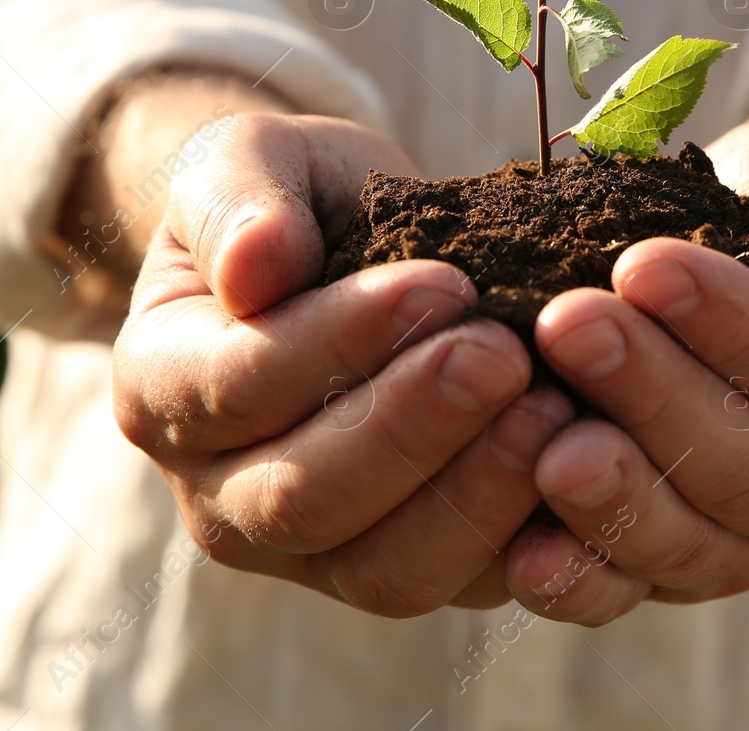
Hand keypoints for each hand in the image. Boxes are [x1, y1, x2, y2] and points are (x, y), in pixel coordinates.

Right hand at [110, 108, 572, 616]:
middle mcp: (220, 494)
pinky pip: (465, 587)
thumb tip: (253, 267)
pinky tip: (586, 466)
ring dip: (478, 497)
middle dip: (414, 429)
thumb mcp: (254, 160)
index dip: (342, 341)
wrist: (346, 253)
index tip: (443, 283)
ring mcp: (311, 556)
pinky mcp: (405, 571)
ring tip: (557, 409)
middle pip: (304, 500)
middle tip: (506, 355)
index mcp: (161, 388)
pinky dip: (532, 542)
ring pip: (388, 571)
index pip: (238, 386)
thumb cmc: (295, 201)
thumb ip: (239, 201)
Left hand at [503, 113, 748, 624]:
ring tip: (540, 437)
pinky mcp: (681, 557)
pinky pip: (633, 585)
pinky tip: (522, 554)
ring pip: (694, 543)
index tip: (645, 265)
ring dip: (613, 494)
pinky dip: (579, 577)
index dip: (738, 331)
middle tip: (567, 323)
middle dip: (653, 398)